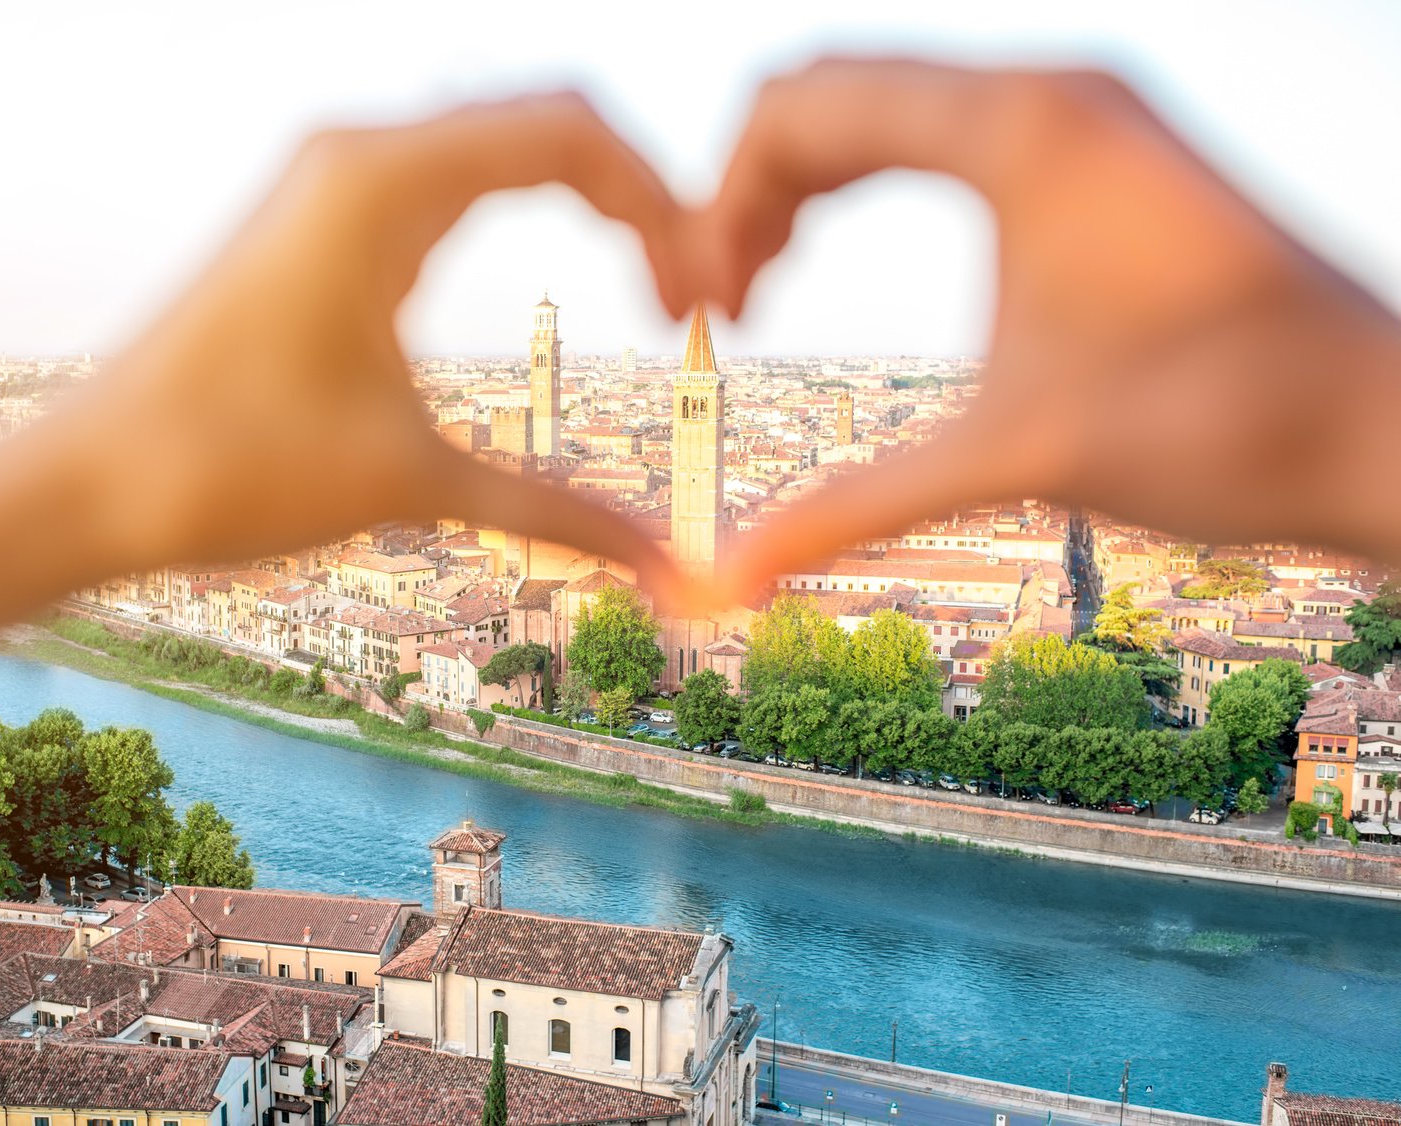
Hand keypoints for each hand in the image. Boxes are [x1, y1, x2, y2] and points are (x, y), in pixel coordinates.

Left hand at [0, 93, 703, 779]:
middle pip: (545, 117)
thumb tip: (668, 569)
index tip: (701, 303)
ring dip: (581, 194)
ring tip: (644, 282)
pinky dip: (517, 205)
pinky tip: (549, 265)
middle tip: (689, 294)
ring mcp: (329, 178)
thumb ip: (555, 513)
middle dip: (638, 194)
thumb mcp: (414, 483)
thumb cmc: (230, 471)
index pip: (572, 132)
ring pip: (496, 139)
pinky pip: (446, 175)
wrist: (82, 487)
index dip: (664, 206)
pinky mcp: (312, 218)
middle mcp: (356, 152)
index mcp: (384, 181)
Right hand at [701, 59, 1400, 604]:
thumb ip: (851, 507)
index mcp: (1019, 126)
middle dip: (749, 192)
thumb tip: (722, 584)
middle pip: (830, 92)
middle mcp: (1052, 90)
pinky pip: (945, 128)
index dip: (717, 206)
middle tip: (720, 306)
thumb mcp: (1010, 455)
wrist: (1385, 429)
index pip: (800, 108)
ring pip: (887, 104)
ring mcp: (1087, 111)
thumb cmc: (1223, 428)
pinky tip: (848, 261)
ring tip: (765, 289)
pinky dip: (873, 182)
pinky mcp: (1108, 149)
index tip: (701, 313)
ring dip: (806, 186)